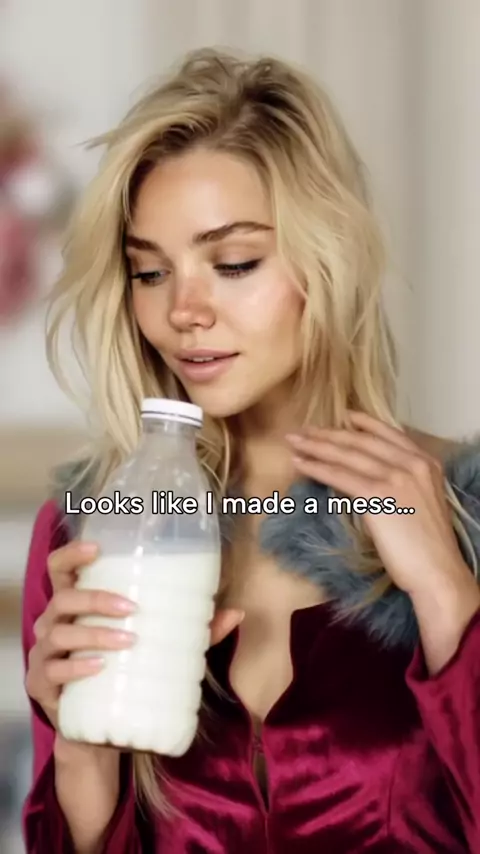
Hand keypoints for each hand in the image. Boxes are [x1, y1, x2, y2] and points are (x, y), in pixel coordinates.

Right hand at [25, 539, 243, 852]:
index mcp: (75, 604)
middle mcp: (54, 623)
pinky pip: (54, 671)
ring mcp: (45, 654)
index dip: (72, 553)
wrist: (97, 731)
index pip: (60, 568)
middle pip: (64, 598)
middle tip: (131, 608)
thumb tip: (235, 612)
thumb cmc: (121, 673)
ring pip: (61, 633)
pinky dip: (77, 667)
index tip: (97, 547)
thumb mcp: (154, 646)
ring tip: (128, 641)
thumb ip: (192, 630)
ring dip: (95, 634)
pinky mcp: (43, 686)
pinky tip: (100, 667)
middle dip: (96, 599)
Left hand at [286, 410, 475, 597]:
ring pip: (348, 455)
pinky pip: (340, 476)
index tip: (345, 416)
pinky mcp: (378, 496)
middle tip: (303, 431)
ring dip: (316, 447)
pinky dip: (317, 468)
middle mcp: (413, 464)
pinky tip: (300, 464)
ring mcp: (396, 478)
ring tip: (294, 443)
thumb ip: (401, 484)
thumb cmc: (428, 547)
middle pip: (362, 442)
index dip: (365, 423)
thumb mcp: (420, 503)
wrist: (438, 571)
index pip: (390, 434)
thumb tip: (367, 477)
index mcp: (426, 463)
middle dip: (329, 434)